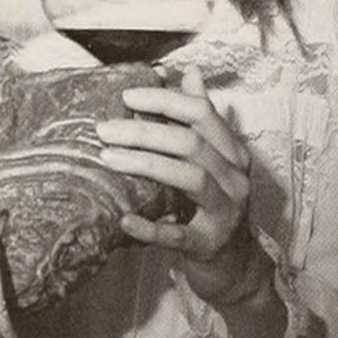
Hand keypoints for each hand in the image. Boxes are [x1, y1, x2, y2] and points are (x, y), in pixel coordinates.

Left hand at [95, 66, 253, 300]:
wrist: (234, 265)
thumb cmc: (213, 204)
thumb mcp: (212, 159)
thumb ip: (200, 120)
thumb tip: (190, 71)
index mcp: (232, 151)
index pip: (201, 113)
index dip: (164, 101)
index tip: (125, 97)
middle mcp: (234, 177)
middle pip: (190, 143)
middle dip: (144, 132)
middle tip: (103, 129)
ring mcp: (226, 212)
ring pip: (188, 178)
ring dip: (145, 165)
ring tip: (107, 158)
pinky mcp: (210, 245)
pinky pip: (179, 234)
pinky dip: (150, 227)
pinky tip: (124, 219)